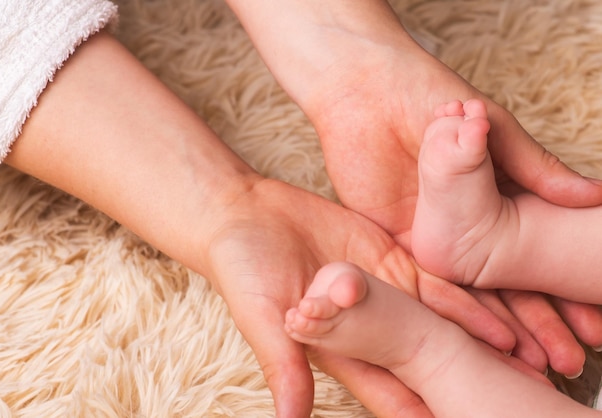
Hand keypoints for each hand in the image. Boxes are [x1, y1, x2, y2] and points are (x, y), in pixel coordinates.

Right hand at [203, 177, 515, 416]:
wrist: (244, 213)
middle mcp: (367, 325)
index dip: (422, 410)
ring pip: (439, 320)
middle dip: (465, 377)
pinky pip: (435, 277)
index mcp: (338, 347)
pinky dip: (467, 294)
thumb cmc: (242, 267)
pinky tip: (502, 307)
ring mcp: (382, 290)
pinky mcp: (389, 256)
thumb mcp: (258, 315)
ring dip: (479, 338)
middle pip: (425, 359)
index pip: (389, 389)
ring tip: (526, 357)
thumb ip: (282, 363)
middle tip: (513, 392)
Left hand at [305, 34, 601, 375]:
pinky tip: (479, 342)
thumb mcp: (490, 130)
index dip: (559, 292)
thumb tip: (593, 197)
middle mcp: (462, 227)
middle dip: (536, 324)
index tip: (591, 326)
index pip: (531, 258)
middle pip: (502, 286)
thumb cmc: (426, 96)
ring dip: (498, 329)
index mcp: (491, 199)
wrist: (365, 92)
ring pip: (467, 295)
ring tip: (530, 363)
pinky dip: (452, 314)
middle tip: (567, 361)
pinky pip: (422, 284)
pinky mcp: (393, 242)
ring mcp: (429, 238)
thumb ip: (534, 167)